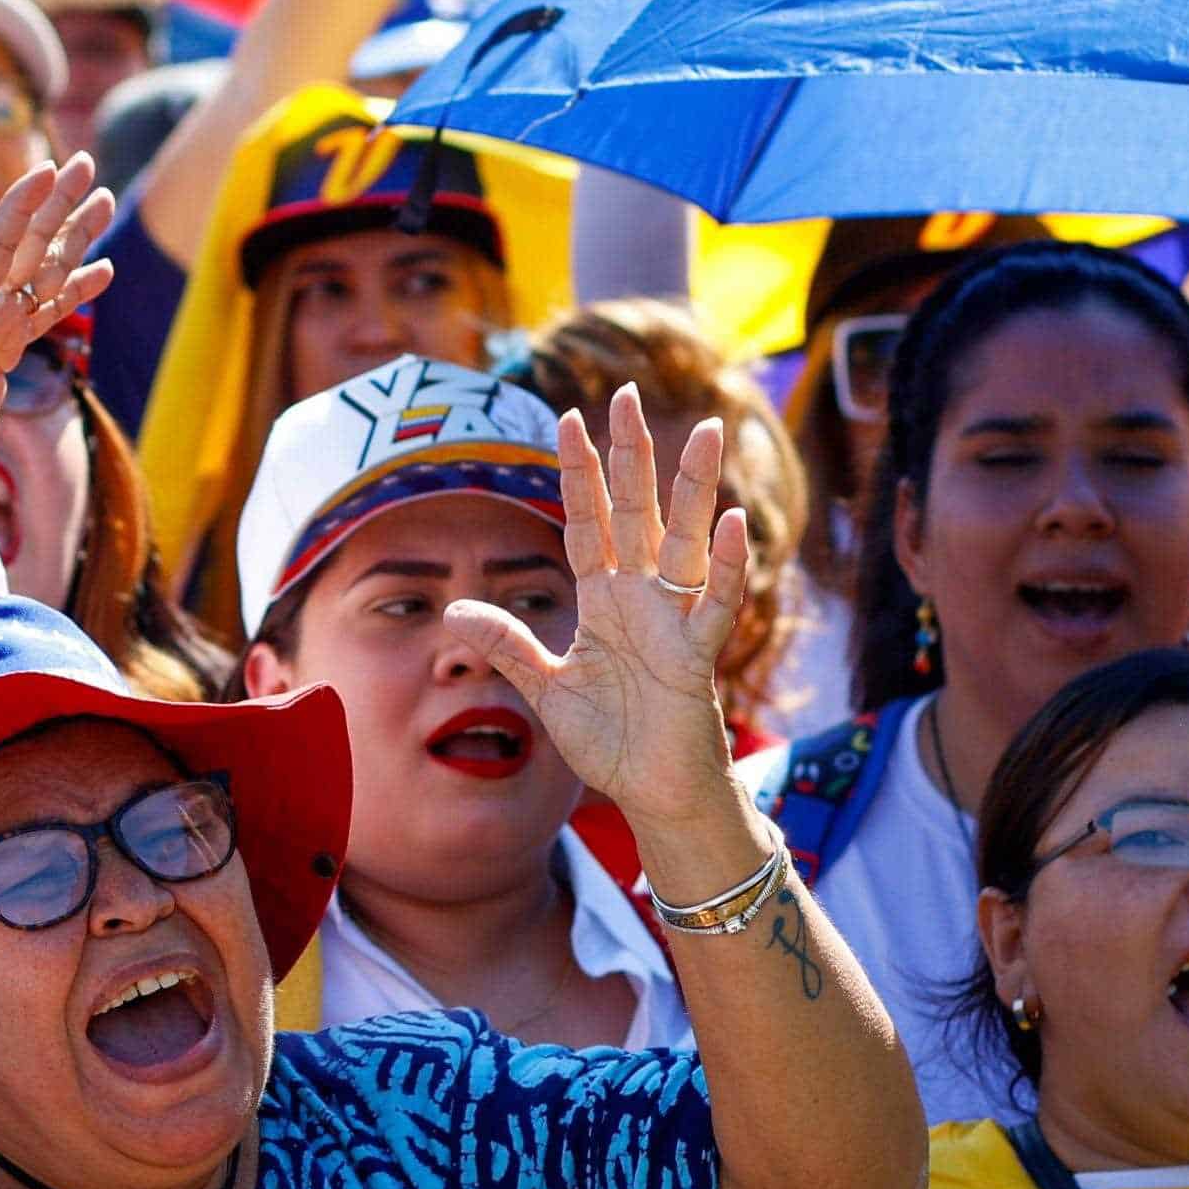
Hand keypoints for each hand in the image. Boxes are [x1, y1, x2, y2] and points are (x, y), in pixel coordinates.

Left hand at [448, 385, 743, 827]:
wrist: (653, 793)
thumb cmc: (611, 740)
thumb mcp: (546, 688)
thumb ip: (509, 645)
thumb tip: (456, 610)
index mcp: (603, 599)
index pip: (586, 522)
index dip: (578, 474)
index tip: (566, 418)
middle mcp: (640, 598)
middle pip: (635, 512)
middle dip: (630, 456)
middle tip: (626, 395)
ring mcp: (672, 621)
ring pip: (686, 541)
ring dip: (695, 490)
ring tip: (707, 434)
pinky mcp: (696, 656)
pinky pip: (714, 604)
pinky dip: (725, 568)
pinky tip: (732, 525)